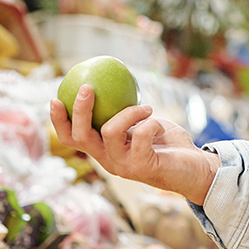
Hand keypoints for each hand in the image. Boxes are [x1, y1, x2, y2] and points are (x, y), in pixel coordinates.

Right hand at [50, 85, 218, 205]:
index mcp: (103, 150)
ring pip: (110, 130)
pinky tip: (158, 124)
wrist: (193, 168)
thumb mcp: (141, 123)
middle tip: (87, 86)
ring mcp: (123, 166)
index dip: (58, 121)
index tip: (55, 98)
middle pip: (80, 137)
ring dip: (129, 111)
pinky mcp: (142, 166)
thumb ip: (125, 110)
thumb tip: (112, 80)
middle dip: (80, 110)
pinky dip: (150, 122)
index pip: (71, 139)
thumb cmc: (166, 142)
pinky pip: (140, 134)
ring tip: (146, 108)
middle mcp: (108, 160)